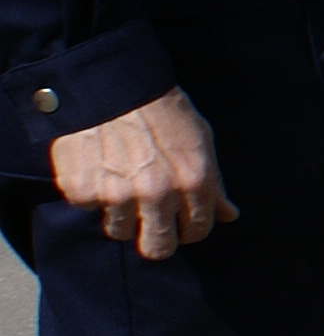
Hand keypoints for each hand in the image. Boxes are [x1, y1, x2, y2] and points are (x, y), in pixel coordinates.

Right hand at [51, 89, 234, 260]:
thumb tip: (229, 215)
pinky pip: (90, 209)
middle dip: (158, 239)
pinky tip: (100, 170)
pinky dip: (94, 196)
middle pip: (158, 249)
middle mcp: (156, 193)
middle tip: (152, 222)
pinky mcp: (82, 191)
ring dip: (123, 216)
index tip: (182, 221)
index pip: (198, 231)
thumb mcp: (200, 140)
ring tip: (123, 186)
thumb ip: (214, 183)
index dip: (191, 228)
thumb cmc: (162, 110)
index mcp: (193, 181)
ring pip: (121, 232)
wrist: (111, 86)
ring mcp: (116, 195)